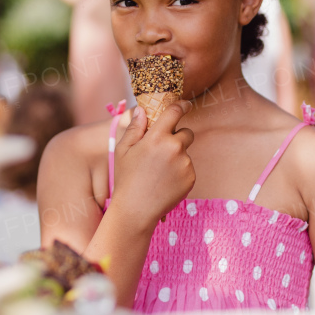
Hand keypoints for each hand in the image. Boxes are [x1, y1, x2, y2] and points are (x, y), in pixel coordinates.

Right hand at [110, 101, 194, 230]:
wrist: (137, 210)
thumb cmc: (126, 179)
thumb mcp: (123, 151)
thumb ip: (135, 128)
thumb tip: (142, 110)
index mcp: (156, 138)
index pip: (175, 112)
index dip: (182, 106)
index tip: (186, 104)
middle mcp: (174, 148)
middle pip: (187, 133)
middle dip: (178, 137)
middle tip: (162, 151)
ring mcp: (185, 164)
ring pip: (186, 153)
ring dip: (177, 157)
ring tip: (159, 173)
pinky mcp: (191, 178)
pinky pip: (188, 168)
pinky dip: (180, 172)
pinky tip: (165, 182)